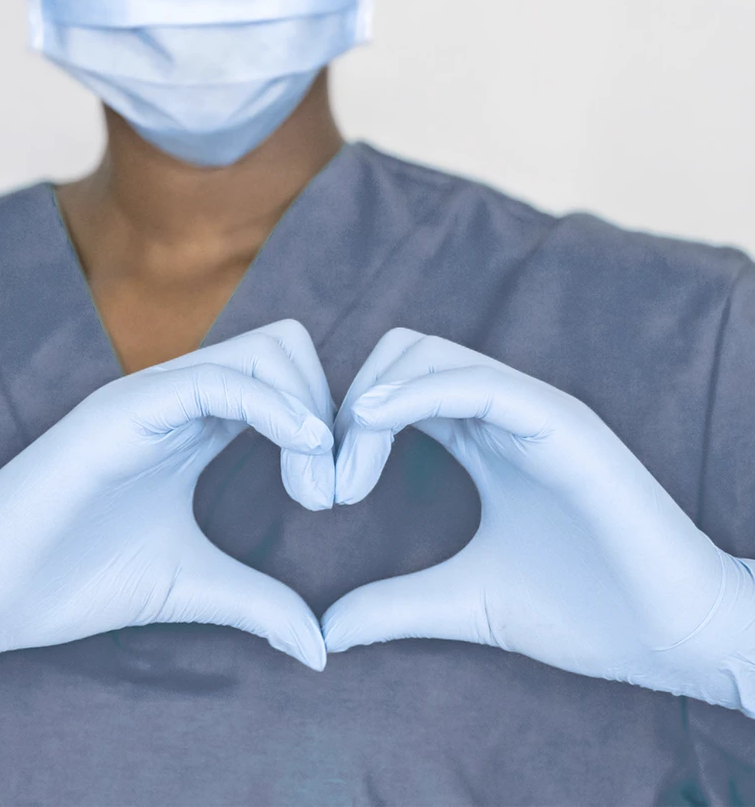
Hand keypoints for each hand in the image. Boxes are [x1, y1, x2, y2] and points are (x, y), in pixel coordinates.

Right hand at [0, 320, 333, 670]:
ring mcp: (153, 396)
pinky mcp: (125, 410)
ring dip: (311, 409)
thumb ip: (259, 602)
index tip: (336, 495)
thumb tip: (320, 649)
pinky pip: (217, 381)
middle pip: (286, 349)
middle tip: (331, 489)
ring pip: (265, 351)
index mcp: (196, 425)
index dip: (327, 426)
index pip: (285, 381)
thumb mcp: (193, 585)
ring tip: (314, 490)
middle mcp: (180, 397)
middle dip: (330, 407)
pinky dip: (275, 409)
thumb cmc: (77, 580)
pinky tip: (301, 455)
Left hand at [323, 328, 754, 709]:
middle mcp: (503, 413)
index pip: (395, 392)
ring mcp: (534, 410)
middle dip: (347, 408)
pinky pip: (475, 382)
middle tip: (325, 484)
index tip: (318, 491)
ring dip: (370, 403)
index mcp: (482, 440)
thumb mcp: (464, 601)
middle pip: (399, 357)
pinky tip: (373, 426)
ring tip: (347, 478)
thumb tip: (326, 630)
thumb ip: (396, 604)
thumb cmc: (584, 611)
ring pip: (427, 355)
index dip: (347, 428)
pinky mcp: (562, 422)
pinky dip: (414, 394)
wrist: (673, 636)